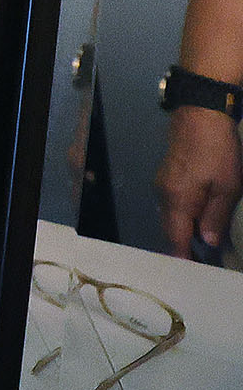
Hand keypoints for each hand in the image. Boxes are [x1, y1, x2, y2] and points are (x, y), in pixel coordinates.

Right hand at [156, 105, 241, 256]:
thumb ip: (214, 217)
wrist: (201, 114)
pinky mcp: (167, 175)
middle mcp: (164, 195)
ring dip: (183, 232)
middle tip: (203, 264)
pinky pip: (173, 204)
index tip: (194, 275)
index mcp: (177, 201)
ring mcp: (163, 183)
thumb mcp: (226, 187)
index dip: (184, 258)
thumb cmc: (217, 152)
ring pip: (171, 217)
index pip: (175, 239)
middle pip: (170, 230)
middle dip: (183, 248)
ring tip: (202, 246)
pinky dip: (183, 217)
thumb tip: (207, 242)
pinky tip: (197, 219)